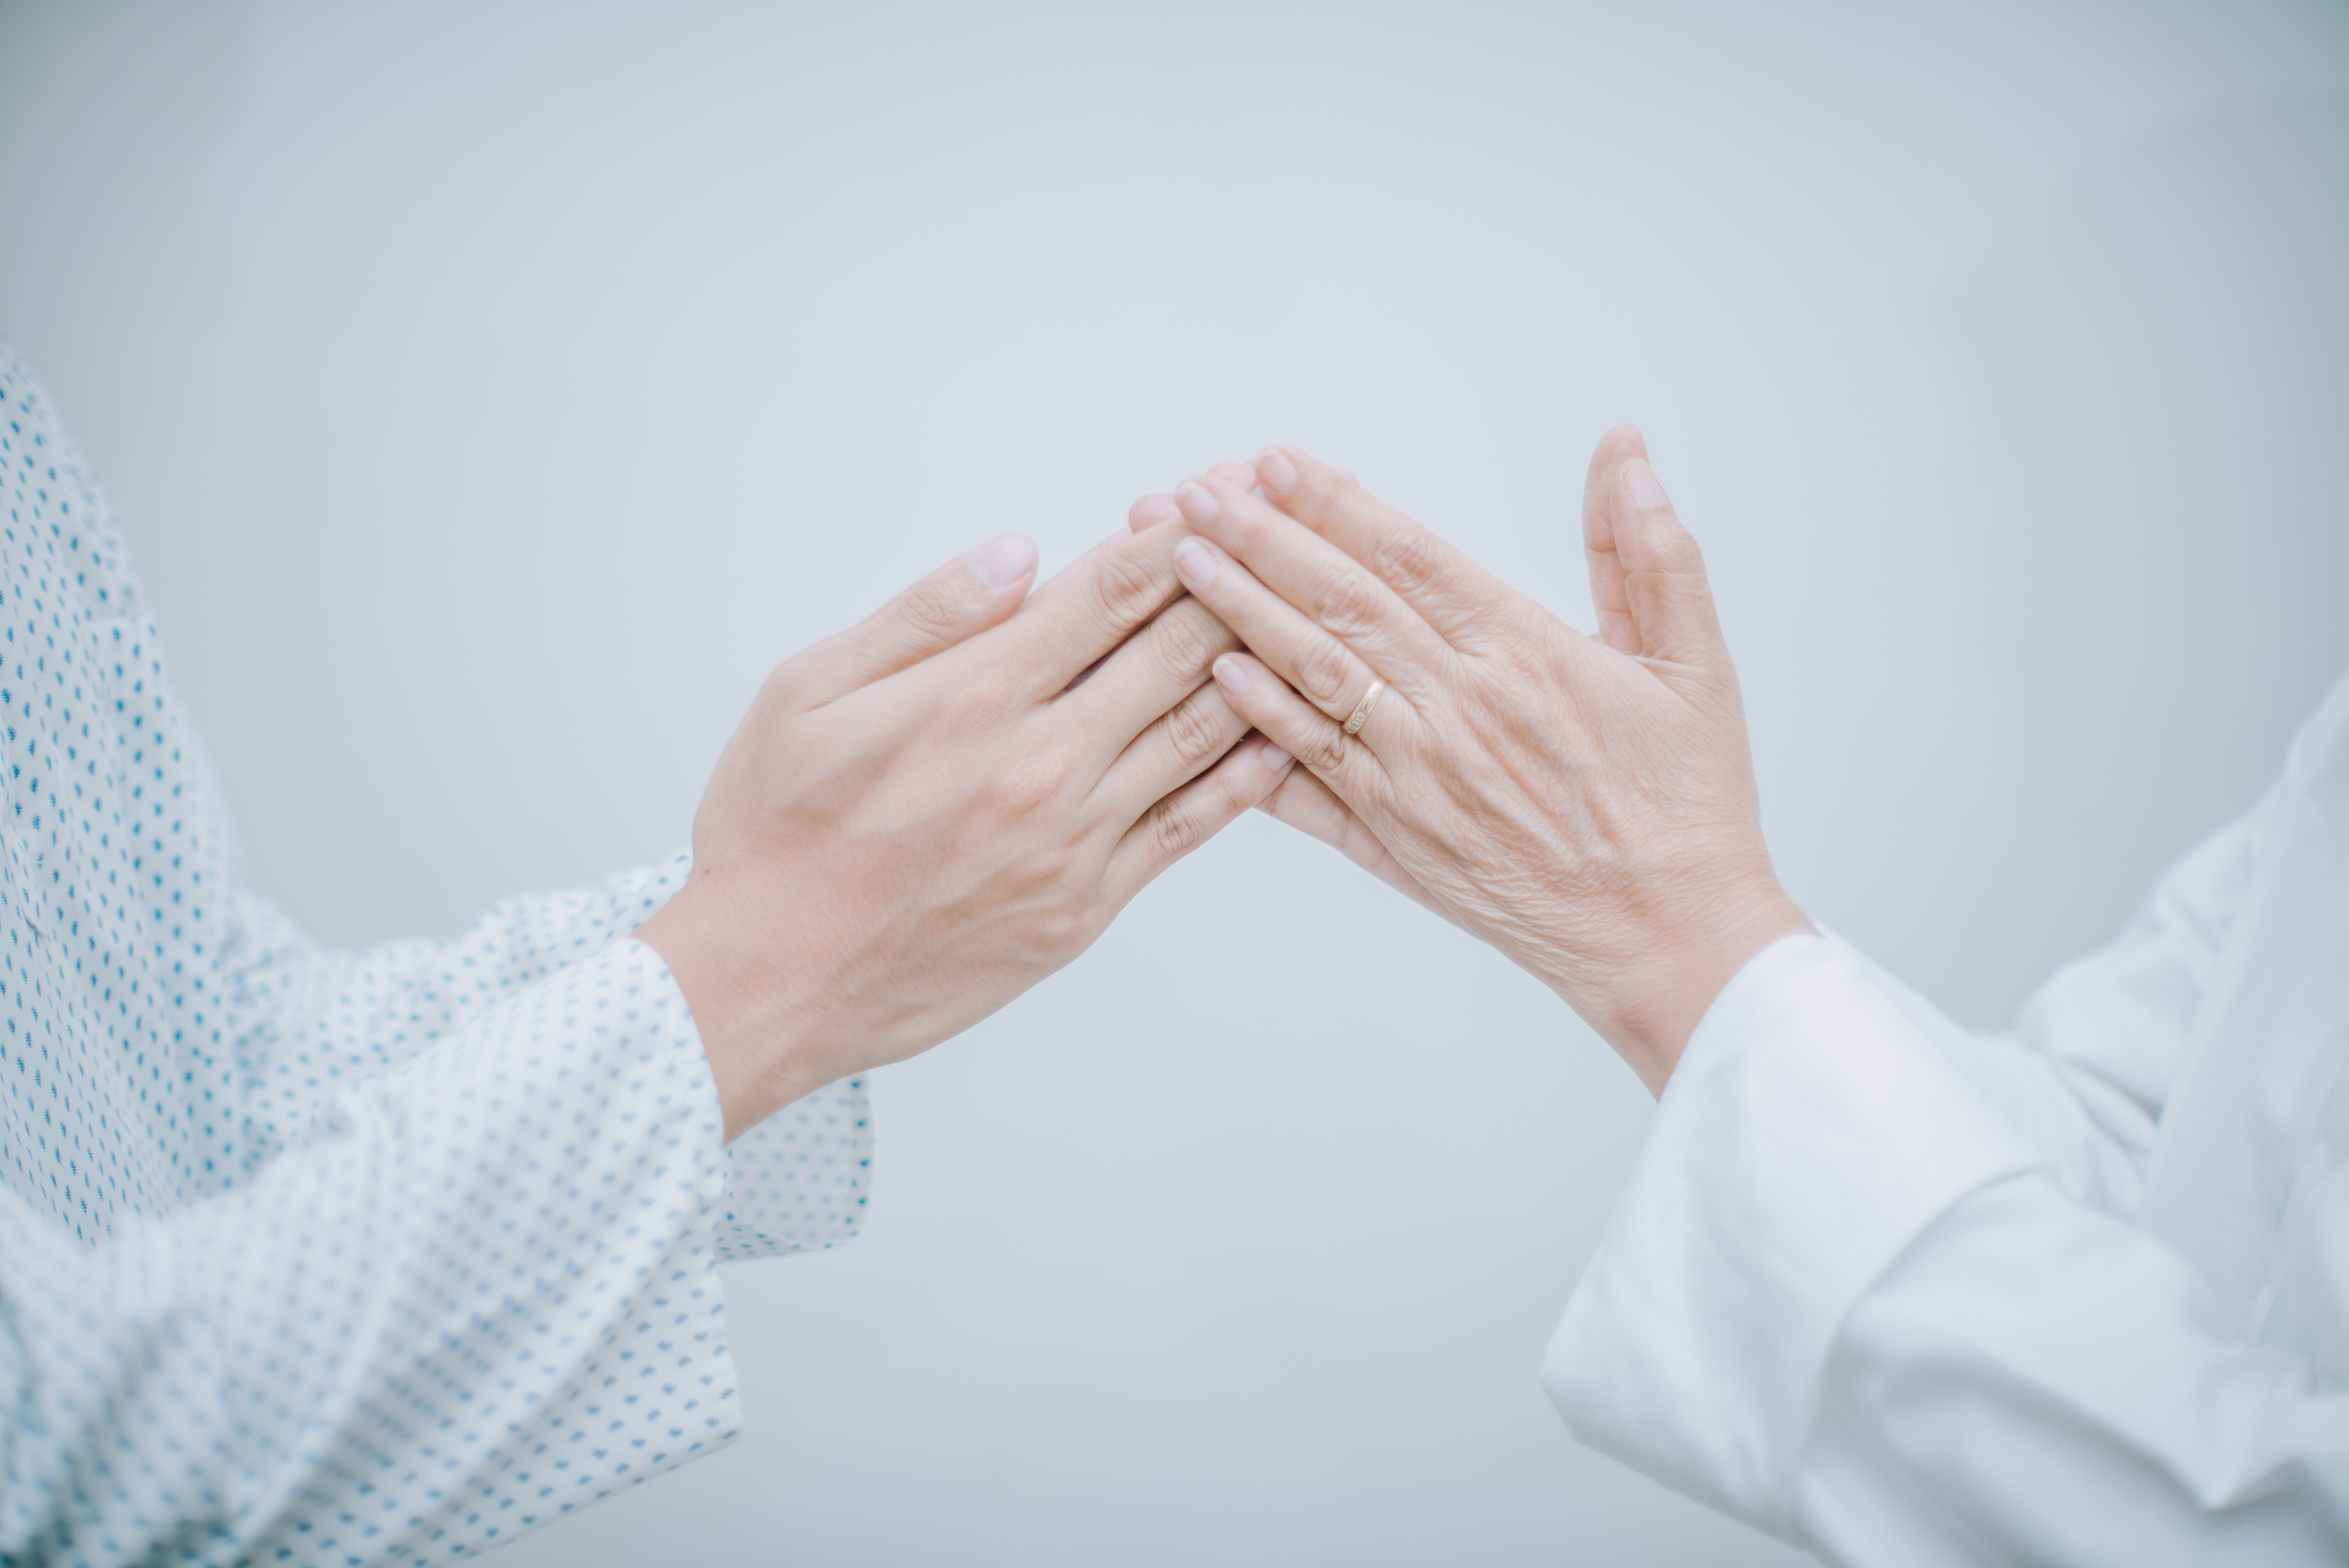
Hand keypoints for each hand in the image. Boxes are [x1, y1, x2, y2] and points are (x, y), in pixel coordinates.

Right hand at [637, 524, 1293, 1137]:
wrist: (768, 983)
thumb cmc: (772, 832)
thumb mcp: (806, 691)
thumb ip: (923, 616)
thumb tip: (1018, 553)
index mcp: (973, 696)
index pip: (1107, 593)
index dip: (1174, 536)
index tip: (1217, 493)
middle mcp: (1040, 763)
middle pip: (1175, 650)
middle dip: (1234, 580)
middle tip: (1282, 535)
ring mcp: (1075, 840)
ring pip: (1200, 731)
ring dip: (1255, 662)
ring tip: (1300, 613)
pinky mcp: (1088, 906)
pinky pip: (1191, 826)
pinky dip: (1245, 774)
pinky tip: (1282, 734)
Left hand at [1144, 433, 1807, 1092]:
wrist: (1672, 937)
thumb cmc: (1687, 802)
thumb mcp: (1694, 662)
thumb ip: (1650, 549)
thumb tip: (1624, 448)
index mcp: (1527, 652)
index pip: (1409, 556)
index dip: (1335, 503)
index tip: (1275, 460)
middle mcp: (1460, 709)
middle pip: (1340, 603)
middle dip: (1259, 539)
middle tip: (1194, 491)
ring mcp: (1418, 778)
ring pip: (1312, 676)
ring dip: (1240, 611)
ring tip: (1182, 559)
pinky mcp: (1397, 838)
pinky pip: (1311, 771)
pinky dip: (1261, 722)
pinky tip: (1215, 676)